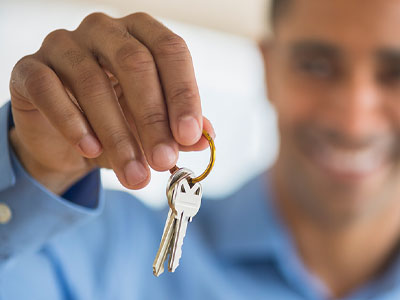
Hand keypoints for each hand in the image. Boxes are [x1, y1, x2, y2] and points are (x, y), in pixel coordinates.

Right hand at [9, 12, 214, 193]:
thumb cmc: (116, 122)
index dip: (183, 94)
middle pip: (135, 63)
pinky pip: (49, 90)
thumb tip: (205, 138)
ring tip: (133, 174)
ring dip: (117, 135)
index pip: (170, 51)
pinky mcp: (30, 69)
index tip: (190, 136)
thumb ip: (177, 129)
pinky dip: (72, 122)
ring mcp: (64, 45)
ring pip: (93, 82)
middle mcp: (104, 30)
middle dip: (153, 118)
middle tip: (163, 160)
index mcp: (140, 34)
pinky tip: (90, 149)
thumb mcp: (151, 127)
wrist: (66, 135)